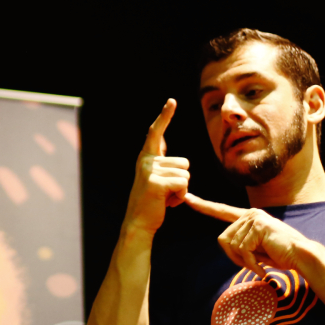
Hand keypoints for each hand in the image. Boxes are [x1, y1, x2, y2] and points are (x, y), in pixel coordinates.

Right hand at [123, 99, 191, 234]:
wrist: (139, 223)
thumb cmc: (152, 202)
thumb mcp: (156, 179)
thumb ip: (163, 165)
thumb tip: (172, 153)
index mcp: (146, 158)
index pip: (156, 132)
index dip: (165, 116)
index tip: (172, 101)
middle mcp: (146, 161)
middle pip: (185, 163)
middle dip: (181, 180)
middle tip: (164, 192)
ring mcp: (149, 171)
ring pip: (186, 174)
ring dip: (181, 189)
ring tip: (164, 197)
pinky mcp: (156, 183)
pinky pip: (183, 185)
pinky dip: (180, 197)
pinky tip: (166, 203)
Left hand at [184, 195, 314, 276]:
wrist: (301, 257)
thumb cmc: (280, 254)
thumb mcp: (255, 248)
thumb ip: (240, 242)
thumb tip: (225, 243)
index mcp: (248, 217)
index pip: (222, 210)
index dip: (203, 206)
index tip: (187, 198)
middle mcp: (250, 213)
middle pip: (223, 238)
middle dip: (235, 257)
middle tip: (253, 266)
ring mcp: (254, 218)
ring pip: (232, 245)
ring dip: (244, 261)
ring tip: (260, 265)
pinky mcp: (258, 226)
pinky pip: (243, 250)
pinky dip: (251, 264)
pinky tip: (263, 268)